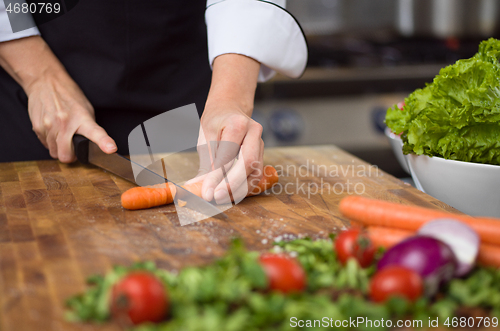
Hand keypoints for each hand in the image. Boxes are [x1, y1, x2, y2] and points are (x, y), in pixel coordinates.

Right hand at [26, 72, 115, 162]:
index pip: (95, 133)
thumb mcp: (86, 109)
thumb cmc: (68, 95)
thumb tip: (93, 144)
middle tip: (73, 148)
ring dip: (59, 148)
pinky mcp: (37, 127)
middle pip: (66, 156)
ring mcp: (49, 126)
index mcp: (82, 118)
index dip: (104, 142)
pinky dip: (50, 142)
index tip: (111, 149)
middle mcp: (65, 123)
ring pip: (54, 152)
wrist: (45, 82)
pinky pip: (45, 145)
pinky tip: (53, 130)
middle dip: (70, 156)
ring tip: (62, 134)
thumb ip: (89, 128)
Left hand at [192, 53, 262, 203]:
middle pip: (249, 163)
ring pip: (255, 172)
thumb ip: (207, 162)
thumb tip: (201, 186)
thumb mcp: (205, 136)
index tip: (206, 192)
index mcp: (238, 123)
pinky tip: (232, 193)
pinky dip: (245, 186)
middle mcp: (254, 132)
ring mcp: (261, 143)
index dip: (217, 176)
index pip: (228, 155)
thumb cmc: (216, 121)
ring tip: (222, 198)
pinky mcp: (262, 153)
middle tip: (217, 198)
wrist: (230, 108)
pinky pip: (256, 174)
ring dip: (239, 189)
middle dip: (232, 185)